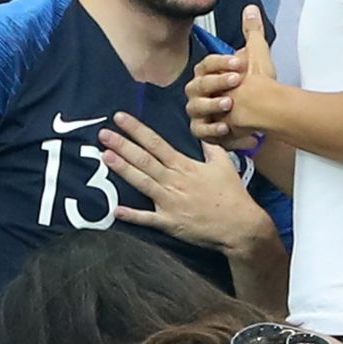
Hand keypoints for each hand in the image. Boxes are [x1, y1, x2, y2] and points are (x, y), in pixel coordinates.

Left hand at [99, 111, 258, 250]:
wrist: (240, 225)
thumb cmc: (231, 194)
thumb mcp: (223, 164)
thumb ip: (210, 148)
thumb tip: (202, 133)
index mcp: (184, 165)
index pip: (156, 143)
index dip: (136, 130)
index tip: (120, 118)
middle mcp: (173, 181)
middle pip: (143, 159)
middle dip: (122, 145)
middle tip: (102, 133)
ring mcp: (169, 202)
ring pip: (141, 182)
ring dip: (122, 170)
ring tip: (105, 157)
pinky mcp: (169, 223)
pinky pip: (147, 218)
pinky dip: (131, 215)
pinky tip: (115, 209)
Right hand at [186, 5, 275, 145]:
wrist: (264, 111)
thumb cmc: (256, 85)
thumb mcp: (256, 55)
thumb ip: (252, 31)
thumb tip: (251, 8)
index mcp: (207, 73)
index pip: (206, 64)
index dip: (221, 63)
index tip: (240, 63)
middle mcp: (199, 92)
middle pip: (198, 86)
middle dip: (216, 83)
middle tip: (236, 81)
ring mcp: (200, 112)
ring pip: (196, 108)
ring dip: (212, 106)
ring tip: (230, 104)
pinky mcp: (205, 131)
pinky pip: (201, 132)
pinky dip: (212, 130)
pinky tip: (226, 127)